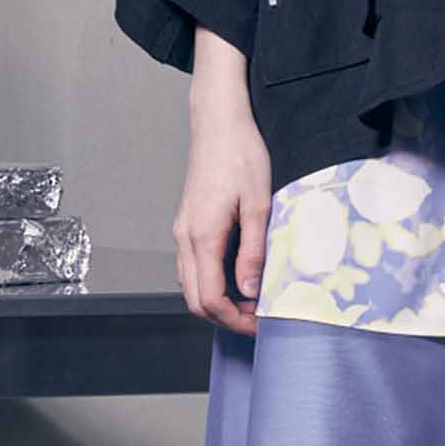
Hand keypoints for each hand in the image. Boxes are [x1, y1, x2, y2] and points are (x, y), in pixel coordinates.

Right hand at [172, 27, 272, 334]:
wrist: (219, 121)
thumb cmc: (242, 154)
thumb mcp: (258, 202)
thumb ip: (253, 249)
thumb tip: (251, 291)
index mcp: (202, 236)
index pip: (210, 299)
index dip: (235, 320)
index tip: (262, 324)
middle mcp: (184, 237)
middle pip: (195, 299)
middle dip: (225, 317)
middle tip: (259, 318)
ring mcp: (182, 230)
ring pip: (190, 284)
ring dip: (217, 301)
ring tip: (252, 299)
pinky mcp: (187, 222)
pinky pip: (192, 266)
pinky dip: (210, 281)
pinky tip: (237, 274)